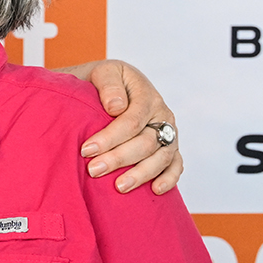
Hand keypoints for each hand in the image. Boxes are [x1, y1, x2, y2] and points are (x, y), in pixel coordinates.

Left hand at [65, 59, 182, 193]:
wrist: (110, 87)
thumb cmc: (103, 82)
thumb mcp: (102, 73)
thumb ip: (108, 85)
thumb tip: (116, 107)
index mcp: (146, 95)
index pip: (132, 121)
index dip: (110, 138)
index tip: (86, 150)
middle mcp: (162, 114)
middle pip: (145, 142)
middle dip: (119, 158)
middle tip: (94, 170)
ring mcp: (168, 133)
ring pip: (162, 157)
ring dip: (141, 174)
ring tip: (119, 186)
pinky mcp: (170, 148)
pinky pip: (176, 165)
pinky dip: (169, 178)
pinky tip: (155, 190)